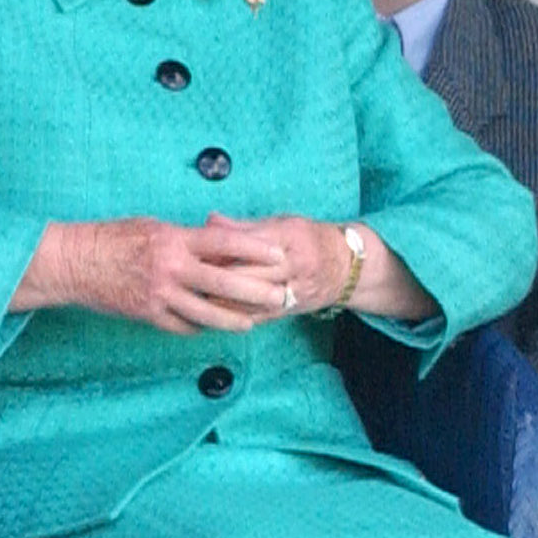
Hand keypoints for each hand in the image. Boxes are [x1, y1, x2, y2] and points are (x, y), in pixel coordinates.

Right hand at [13, 217, 289, 332]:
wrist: (73, 262)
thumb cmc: (113, 238)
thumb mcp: (153, 228)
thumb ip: (186, 238)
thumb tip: (217, 242)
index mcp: (174, 240)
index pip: (224, 243)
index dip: (255, 250)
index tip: (278, 255)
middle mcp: (170, 268)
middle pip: (223, 283)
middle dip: (256, 292)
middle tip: (281, 297)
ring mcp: (160, 295)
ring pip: (206, 313)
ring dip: (233, 320)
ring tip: (252, 324)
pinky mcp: (148, 315)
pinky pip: (182, 326)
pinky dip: (200, 327)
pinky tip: (213, 328)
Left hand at [205, 213, 359, 315]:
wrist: (346, 266)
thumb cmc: (308, 239)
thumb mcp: (280, 223)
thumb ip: (244, 226)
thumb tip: (209, 220)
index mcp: (289, 236)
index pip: (249, 244)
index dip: (220, 250)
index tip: (196, 253)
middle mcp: (294, 263)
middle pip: (249, 274)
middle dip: (218, 278)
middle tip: (191, 279)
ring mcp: (296, 289)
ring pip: (253, 299)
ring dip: (225, 301)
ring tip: (199, 298)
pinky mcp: (294, 309)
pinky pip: (262, 316)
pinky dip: (238, 316)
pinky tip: (218, 314)